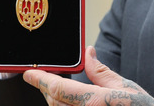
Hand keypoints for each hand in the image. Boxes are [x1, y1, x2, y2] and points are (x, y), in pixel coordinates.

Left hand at [24, 47, 153, 105]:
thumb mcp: (126, 87)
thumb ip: (101, 72)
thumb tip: (89, 53)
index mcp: (94, 101)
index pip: (57, 88)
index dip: (40, 79)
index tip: (28, 73)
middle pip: (53, 101)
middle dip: (48, 89)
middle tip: (47, 78)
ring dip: (56, 101)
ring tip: (60, 91)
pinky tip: (70, 103)